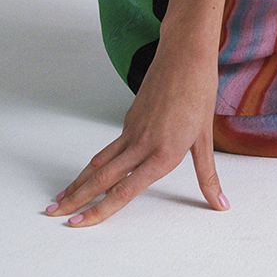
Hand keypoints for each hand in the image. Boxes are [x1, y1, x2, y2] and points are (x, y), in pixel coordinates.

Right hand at [45, 44, 228, 225]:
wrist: (185, 54)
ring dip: (79, 182)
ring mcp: (132, 130)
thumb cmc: (198, 91)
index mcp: (163, 152)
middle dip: (76, 199)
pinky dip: (94, 165)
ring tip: (61, 198)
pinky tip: (89, 175)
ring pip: (99, 162)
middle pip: (102, 178)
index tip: (79, 222)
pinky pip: (109, 147)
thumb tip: (221, 206)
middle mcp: (142, 143)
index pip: (125, 190)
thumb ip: (208, 177)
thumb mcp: (206, 138)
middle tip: (55, 215)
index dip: (100, 209)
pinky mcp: (129, 119)